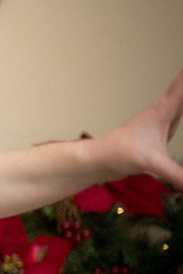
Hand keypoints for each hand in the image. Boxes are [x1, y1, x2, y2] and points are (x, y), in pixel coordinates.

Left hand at [99, 69, 182, 189]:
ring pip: (181, 98)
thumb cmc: (118, 153)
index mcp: (164, 110)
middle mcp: (164, 111)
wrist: (99, 159)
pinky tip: (181, 108)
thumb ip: (177, 174)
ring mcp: (163, 121)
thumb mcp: (151, 163)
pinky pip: (179, 114)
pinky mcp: (161, 132)